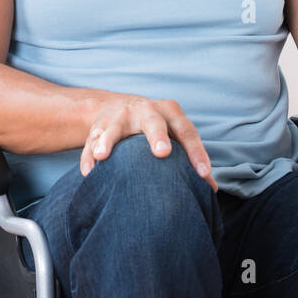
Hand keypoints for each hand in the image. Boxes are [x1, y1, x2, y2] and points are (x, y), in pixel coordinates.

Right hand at [80, 95, 217, 191]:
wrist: (118, 107)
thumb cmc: (155, 129)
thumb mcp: (174, 135)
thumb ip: (189, 160)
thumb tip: (210, 190)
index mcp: (169, 113)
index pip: (187, 131)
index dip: (197, 152)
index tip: (203, 174)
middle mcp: (145, 111)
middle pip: (153, 122)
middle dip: (157, 136)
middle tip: (163, 152)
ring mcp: (119, 117)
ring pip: (113, 129)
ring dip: (107, 142)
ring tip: (102, 156)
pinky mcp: (98, 127)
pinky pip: (91, 141)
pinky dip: (88, 156)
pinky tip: (89, 172)